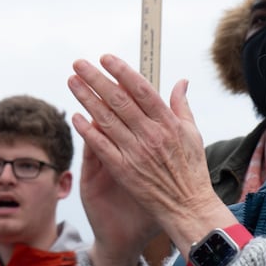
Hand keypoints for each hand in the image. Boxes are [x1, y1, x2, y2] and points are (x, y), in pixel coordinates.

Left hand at [68, 55, 234, 253]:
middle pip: (118, 100)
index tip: (105, 58)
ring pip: (106, 119)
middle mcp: (150, 135)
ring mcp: (135, 152)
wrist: (188, 207)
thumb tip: (181, 81)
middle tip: (78, 64)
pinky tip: (75, 117)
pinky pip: (101, 147)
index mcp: (168, 123)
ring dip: (86, 99)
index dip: (122, 72)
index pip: (141, 89)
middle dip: (96, 79)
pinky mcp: (124, 171)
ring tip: (72, 82)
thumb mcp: (193, 134)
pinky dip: (88, 131)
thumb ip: (182, 106)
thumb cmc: (191, 170)